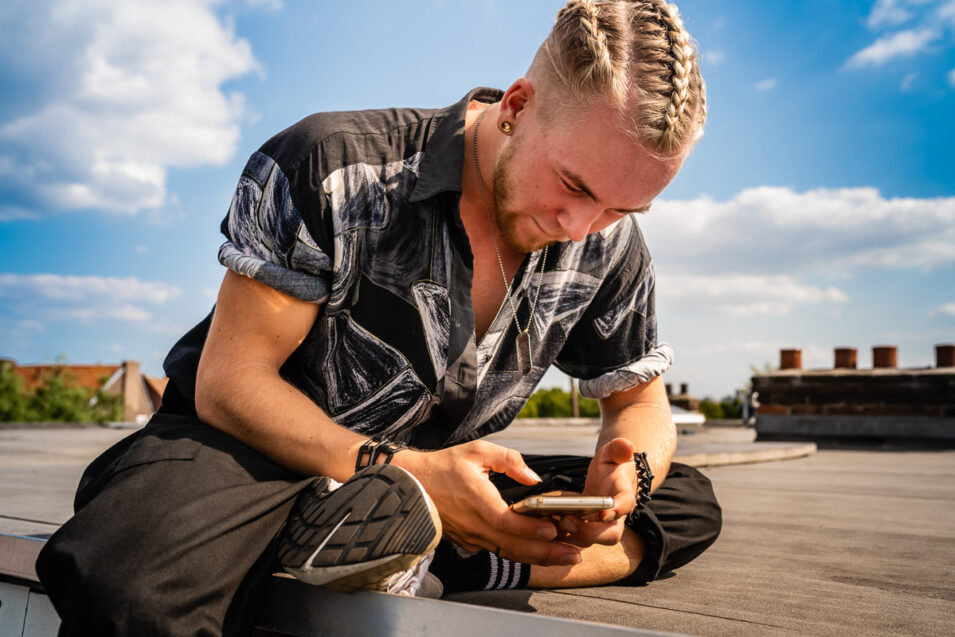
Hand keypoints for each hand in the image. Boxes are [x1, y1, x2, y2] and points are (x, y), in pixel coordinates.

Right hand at [393, 441, 581, 566]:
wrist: (412, 486)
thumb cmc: (443, 467)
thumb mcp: (476, 451)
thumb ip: (509, 460)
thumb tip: (533, 478)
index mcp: (475, 499)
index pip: (505, 521)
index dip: (530, 529)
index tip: (552, 530)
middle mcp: (473, 524)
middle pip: (513, 545)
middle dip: (545, 552)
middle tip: (573, 554)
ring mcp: (471, 537)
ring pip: (509, 552)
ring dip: (538, 557)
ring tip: (565, 556)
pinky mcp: (470, 542)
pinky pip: (500, 550)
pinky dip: (522, 553)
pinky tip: (542, 552)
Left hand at [554, 437, 636, 547]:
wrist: (609, 479)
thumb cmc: (612, 466)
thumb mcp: (614, 453)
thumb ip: (618, 449)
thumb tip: (626, 445)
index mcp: (624, 497)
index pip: (626, 505)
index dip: (617, 511)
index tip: (604, 514)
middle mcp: (614, 518)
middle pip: (607, 535)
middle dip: (587, 532)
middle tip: (566, 519)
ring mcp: (598, 528)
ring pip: (586, 541)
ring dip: (567, 535)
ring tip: (547, 521)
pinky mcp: (582, 531)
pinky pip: (571, 538)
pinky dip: (557, 534)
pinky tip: (540, 522)